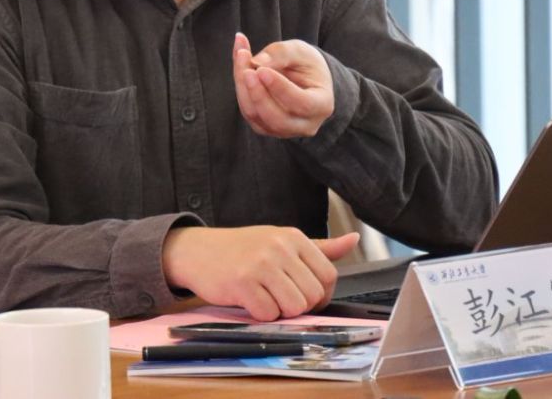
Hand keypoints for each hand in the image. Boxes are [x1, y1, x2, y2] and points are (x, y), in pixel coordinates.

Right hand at [162, 226, 360, 319]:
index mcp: (294, 237)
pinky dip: (261, 315)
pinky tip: (250, 301)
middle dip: (300, 306)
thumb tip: (354, 240)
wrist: (198, 250)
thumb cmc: (244, 249)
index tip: (305, 296)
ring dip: (281, 312)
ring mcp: (260, 264)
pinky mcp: (242, 283)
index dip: (321, 295)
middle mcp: (280, 247)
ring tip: (266, 298)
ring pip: (294, 307)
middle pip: (313, 295)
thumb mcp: (282, 241)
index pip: (329, 275)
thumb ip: (320, 247)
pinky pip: (268, 313)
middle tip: (280, 298)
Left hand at [232, 33, 334, 137]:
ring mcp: (284, 131)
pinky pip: (248, 113)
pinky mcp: (265, 128)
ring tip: (241, 57)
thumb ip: (280, 53)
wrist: (304, 76)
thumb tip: (255, 63)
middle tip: (246, 68)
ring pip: (257, 116)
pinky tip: (240, 67)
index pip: (302, 104)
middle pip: (277, 118)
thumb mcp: (299, 50)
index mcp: (322, 105)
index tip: (262, 70)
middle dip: (258, 94)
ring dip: (244, 88)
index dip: (280, 89)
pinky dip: (241, 90)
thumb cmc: (305, 63)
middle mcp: (305, 124)